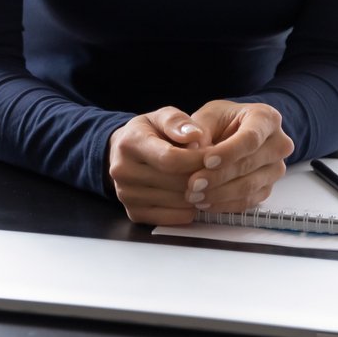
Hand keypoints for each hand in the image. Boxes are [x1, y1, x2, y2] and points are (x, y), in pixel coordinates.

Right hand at [107, 106, 209, 224]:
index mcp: (129, 144)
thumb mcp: (161, 117)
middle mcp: (121, 171)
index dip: (198, 160)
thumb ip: (178, 122)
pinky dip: (189, 210)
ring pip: (178, 202)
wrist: (121, 153)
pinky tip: (190, 195)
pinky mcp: (133, 213)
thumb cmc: (149, 134)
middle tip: (214, 170)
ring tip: (202, 181)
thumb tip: (196, 135)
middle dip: (202, 176)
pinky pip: (173, 219)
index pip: (170, 159)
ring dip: (198, 194)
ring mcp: (126, 195)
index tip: (215, 157)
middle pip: (176, 182)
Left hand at [185, 99, 294, 213]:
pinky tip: (205, 202)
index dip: (229, 152)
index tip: (206, 161)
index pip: (251, 138)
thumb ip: (195, 126)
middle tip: (193, 184)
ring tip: (194, 195)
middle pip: (250, 164)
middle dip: (219, 176)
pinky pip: (249, 200)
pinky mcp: (268, 187)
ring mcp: (276, 168)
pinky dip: (225, 204)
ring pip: (250, 186)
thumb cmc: (219, 121)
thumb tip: (191, 140)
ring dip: (220, 193)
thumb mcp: (205, 115)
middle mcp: (278, 144)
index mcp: (266, 118)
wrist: (229, 135)